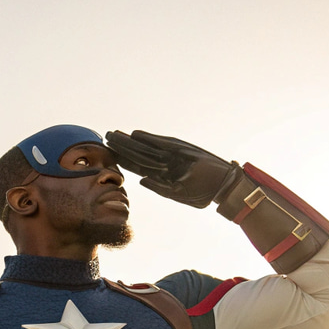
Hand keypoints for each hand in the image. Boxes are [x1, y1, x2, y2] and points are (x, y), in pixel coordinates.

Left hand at [105, 129, 240, 208]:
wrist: (222, 185)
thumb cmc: (202, 192)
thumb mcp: (178, 194)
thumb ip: (159, 187)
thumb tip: (141, 181)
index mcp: (162, 174)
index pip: (138, 166)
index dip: (123, 160)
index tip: (108, 154)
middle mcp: (164, 162)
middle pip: (138, 153)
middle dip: (122, 146)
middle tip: (106, 137)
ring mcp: (172, 154)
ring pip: (146, 147)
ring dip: (130, 141)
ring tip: (114, 134)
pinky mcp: (181, 149)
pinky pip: (161, 144)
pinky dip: (149, 139)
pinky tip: (134, 135)